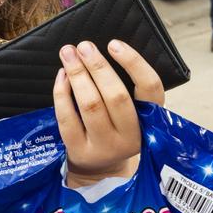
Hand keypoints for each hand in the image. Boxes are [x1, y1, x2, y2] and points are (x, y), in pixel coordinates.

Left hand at [54, 39, 164, 182]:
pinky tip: (61, 76)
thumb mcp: (130, 112)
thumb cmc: (115, 127)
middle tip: (83, 46)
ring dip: (77, 75)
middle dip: (98, 67)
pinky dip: (62, 94)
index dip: (133, 63)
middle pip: (116, 96)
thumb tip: (98, 50)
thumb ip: (123, 86)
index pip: (150, 87)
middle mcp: (130, 136)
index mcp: (150, 119)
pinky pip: (68, 118)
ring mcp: (104, 146)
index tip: (114, 44)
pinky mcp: (80, 150)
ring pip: (90, 106)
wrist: (100, 168)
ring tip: (68, 54)